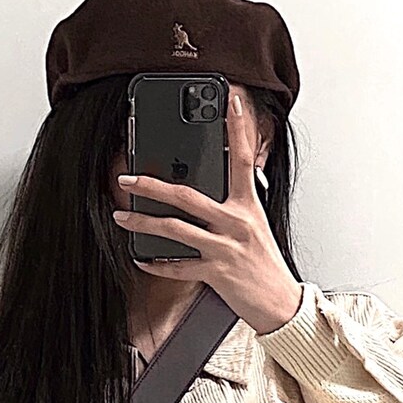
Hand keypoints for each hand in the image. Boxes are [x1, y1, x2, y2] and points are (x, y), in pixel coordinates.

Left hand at [110, 92, 303, 335]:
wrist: (280, 303)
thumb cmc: (265, 265)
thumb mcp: (255, 226)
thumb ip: (235, 205)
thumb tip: (211, 190)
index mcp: (248, 205)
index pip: (242, 158)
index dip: (237, 126)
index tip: (229, 100)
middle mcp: (236, 223)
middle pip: (188, 195)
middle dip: (152, 185)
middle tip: (127, 176)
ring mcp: (225, 248)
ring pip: (176, 230)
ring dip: (144, 222)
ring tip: (122, 215)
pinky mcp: (217, 273)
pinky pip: (178, 267)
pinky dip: (157, 264)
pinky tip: (141, 258)